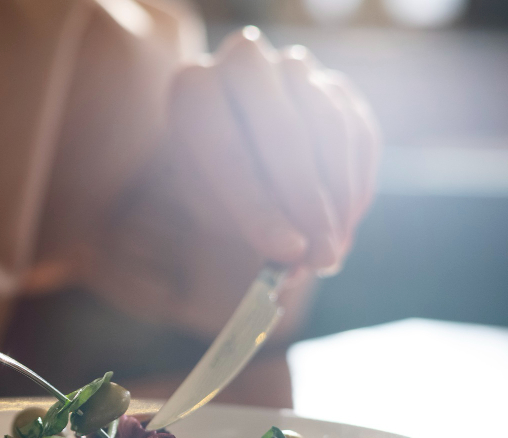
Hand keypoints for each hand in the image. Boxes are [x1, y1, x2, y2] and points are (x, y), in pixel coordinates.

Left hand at [164, 27, 380, 271]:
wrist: (229, 157)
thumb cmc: (209, 189)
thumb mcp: (210, 208)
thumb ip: (247, 227)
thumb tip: (299, 256)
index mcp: (194, 89)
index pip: (226, 148)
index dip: (258, 206)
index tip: (285, 252)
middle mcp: (243, 63)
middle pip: (284, 130)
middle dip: (306, 203)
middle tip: (319, 257)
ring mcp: (293, 68)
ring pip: (330, 129)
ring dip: (336, 200)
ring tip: (329, 253)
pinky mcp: (335, 86)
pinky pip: (358, 135)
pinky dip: (355, 187)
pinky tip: (343, 228)